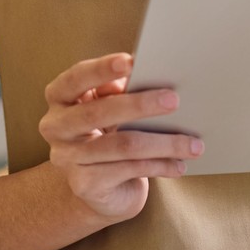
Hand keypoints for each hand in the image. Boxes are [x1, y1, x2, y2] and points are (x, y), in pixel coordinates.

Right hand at [40, 53, 197, 223]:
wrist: (97, 188)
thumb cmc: (107, 134)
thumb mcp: (110, 109)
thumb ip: (119, 91)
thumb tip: (148, 75)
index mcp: (60, 98)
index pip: (75, 78)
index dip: (101, 69)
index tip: (130, 61)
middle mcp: (56, 127)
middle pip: (97, 112)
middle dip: (139, 105)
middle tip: (173, 100)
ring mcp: (67, 158)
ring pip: (121, 145)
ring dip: (163, 143)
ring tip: (194, 143)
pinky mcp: (84, 184)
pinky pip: (128, 170)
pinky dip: (159, 166)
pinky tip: (179, 164)